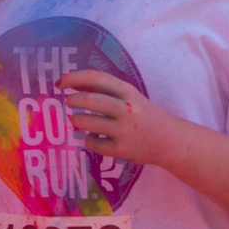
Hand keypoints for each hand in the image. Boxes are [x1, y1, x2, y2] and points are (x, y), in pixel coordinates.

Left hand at [58, 69, 178, 166]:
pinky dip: (89, 139)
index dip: (73, 78)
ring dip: (77, 120)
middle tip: (69, 102)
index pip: (96, 78)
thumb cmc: (144, 115)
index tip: (60, 83)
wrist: (168, 141)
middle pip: (89, 100)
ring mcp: (124, 131)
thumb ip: (104, 90)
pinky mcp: (121, 150)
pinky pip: (92, 143)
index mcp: (129, 91)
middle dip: (72, 100)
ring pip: (86, 122)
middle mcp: (127, 109)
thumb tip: (71, 83)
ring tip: (79, 120)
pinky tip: (95, 137)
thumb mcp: (129, 97)